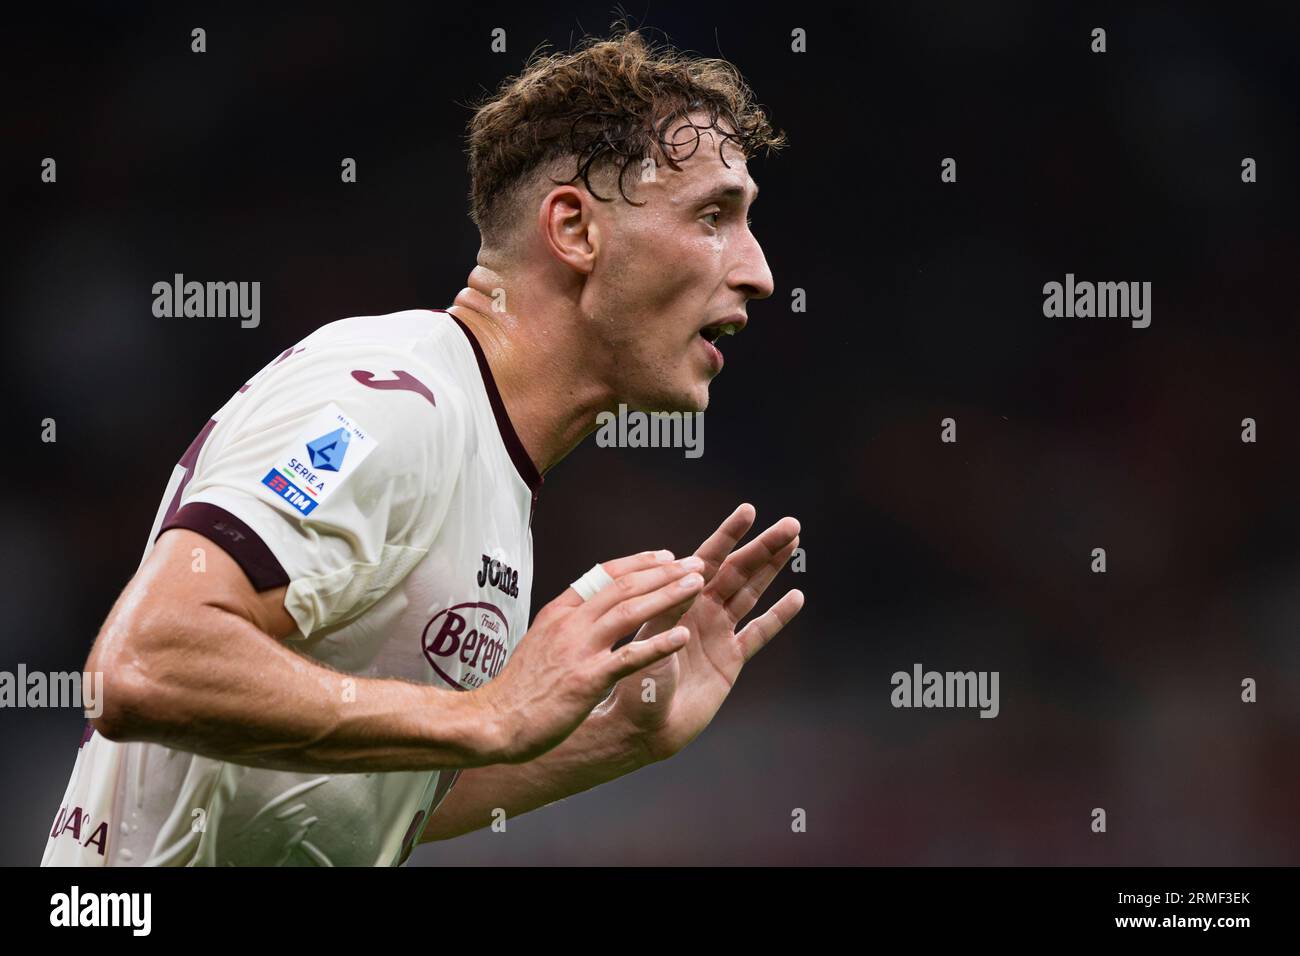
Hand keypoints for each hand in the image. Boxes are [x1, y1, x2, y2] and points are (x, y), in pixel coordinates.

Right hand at [472, 550, 704, 763]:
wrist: (493, 722)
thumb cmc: (520, 689)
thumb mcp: (541, 641)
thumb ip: (567, 624)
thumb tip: (590, 610)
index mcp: (559, 611)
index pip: (604, 574)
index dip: (640, 562)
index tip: (666, 556)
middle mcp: (570, 623)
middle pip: (624, 586)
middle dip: (664, 572)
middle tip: (695, 564)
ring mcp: (578, 649)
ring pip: (630, 610)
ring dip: (668, 595)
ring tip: (697, 586)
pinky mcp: (586, 680)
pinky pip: (630, 656)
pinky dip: (659, 644)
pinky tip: (683, 636)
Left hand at [607, 504, 803, 764]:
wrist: (642, 726)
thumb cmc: (634, 684)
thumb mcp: (649, 644)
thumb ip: (670, 613)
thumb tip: (691, 579)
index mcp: (678, 600)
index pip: (707, 559)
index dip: (728, 535)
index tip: (748, 509)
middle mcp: (700, 610)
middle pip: (738, 571)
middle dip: (763, 547)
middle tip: (791, 523)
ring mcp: (718, 633)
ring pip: (751, 593)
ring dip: (773, 569)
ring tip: (794, 543)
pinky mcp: (731, 660)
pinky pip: (759, 633)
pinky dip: (778, 617)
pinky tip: (796, 597)